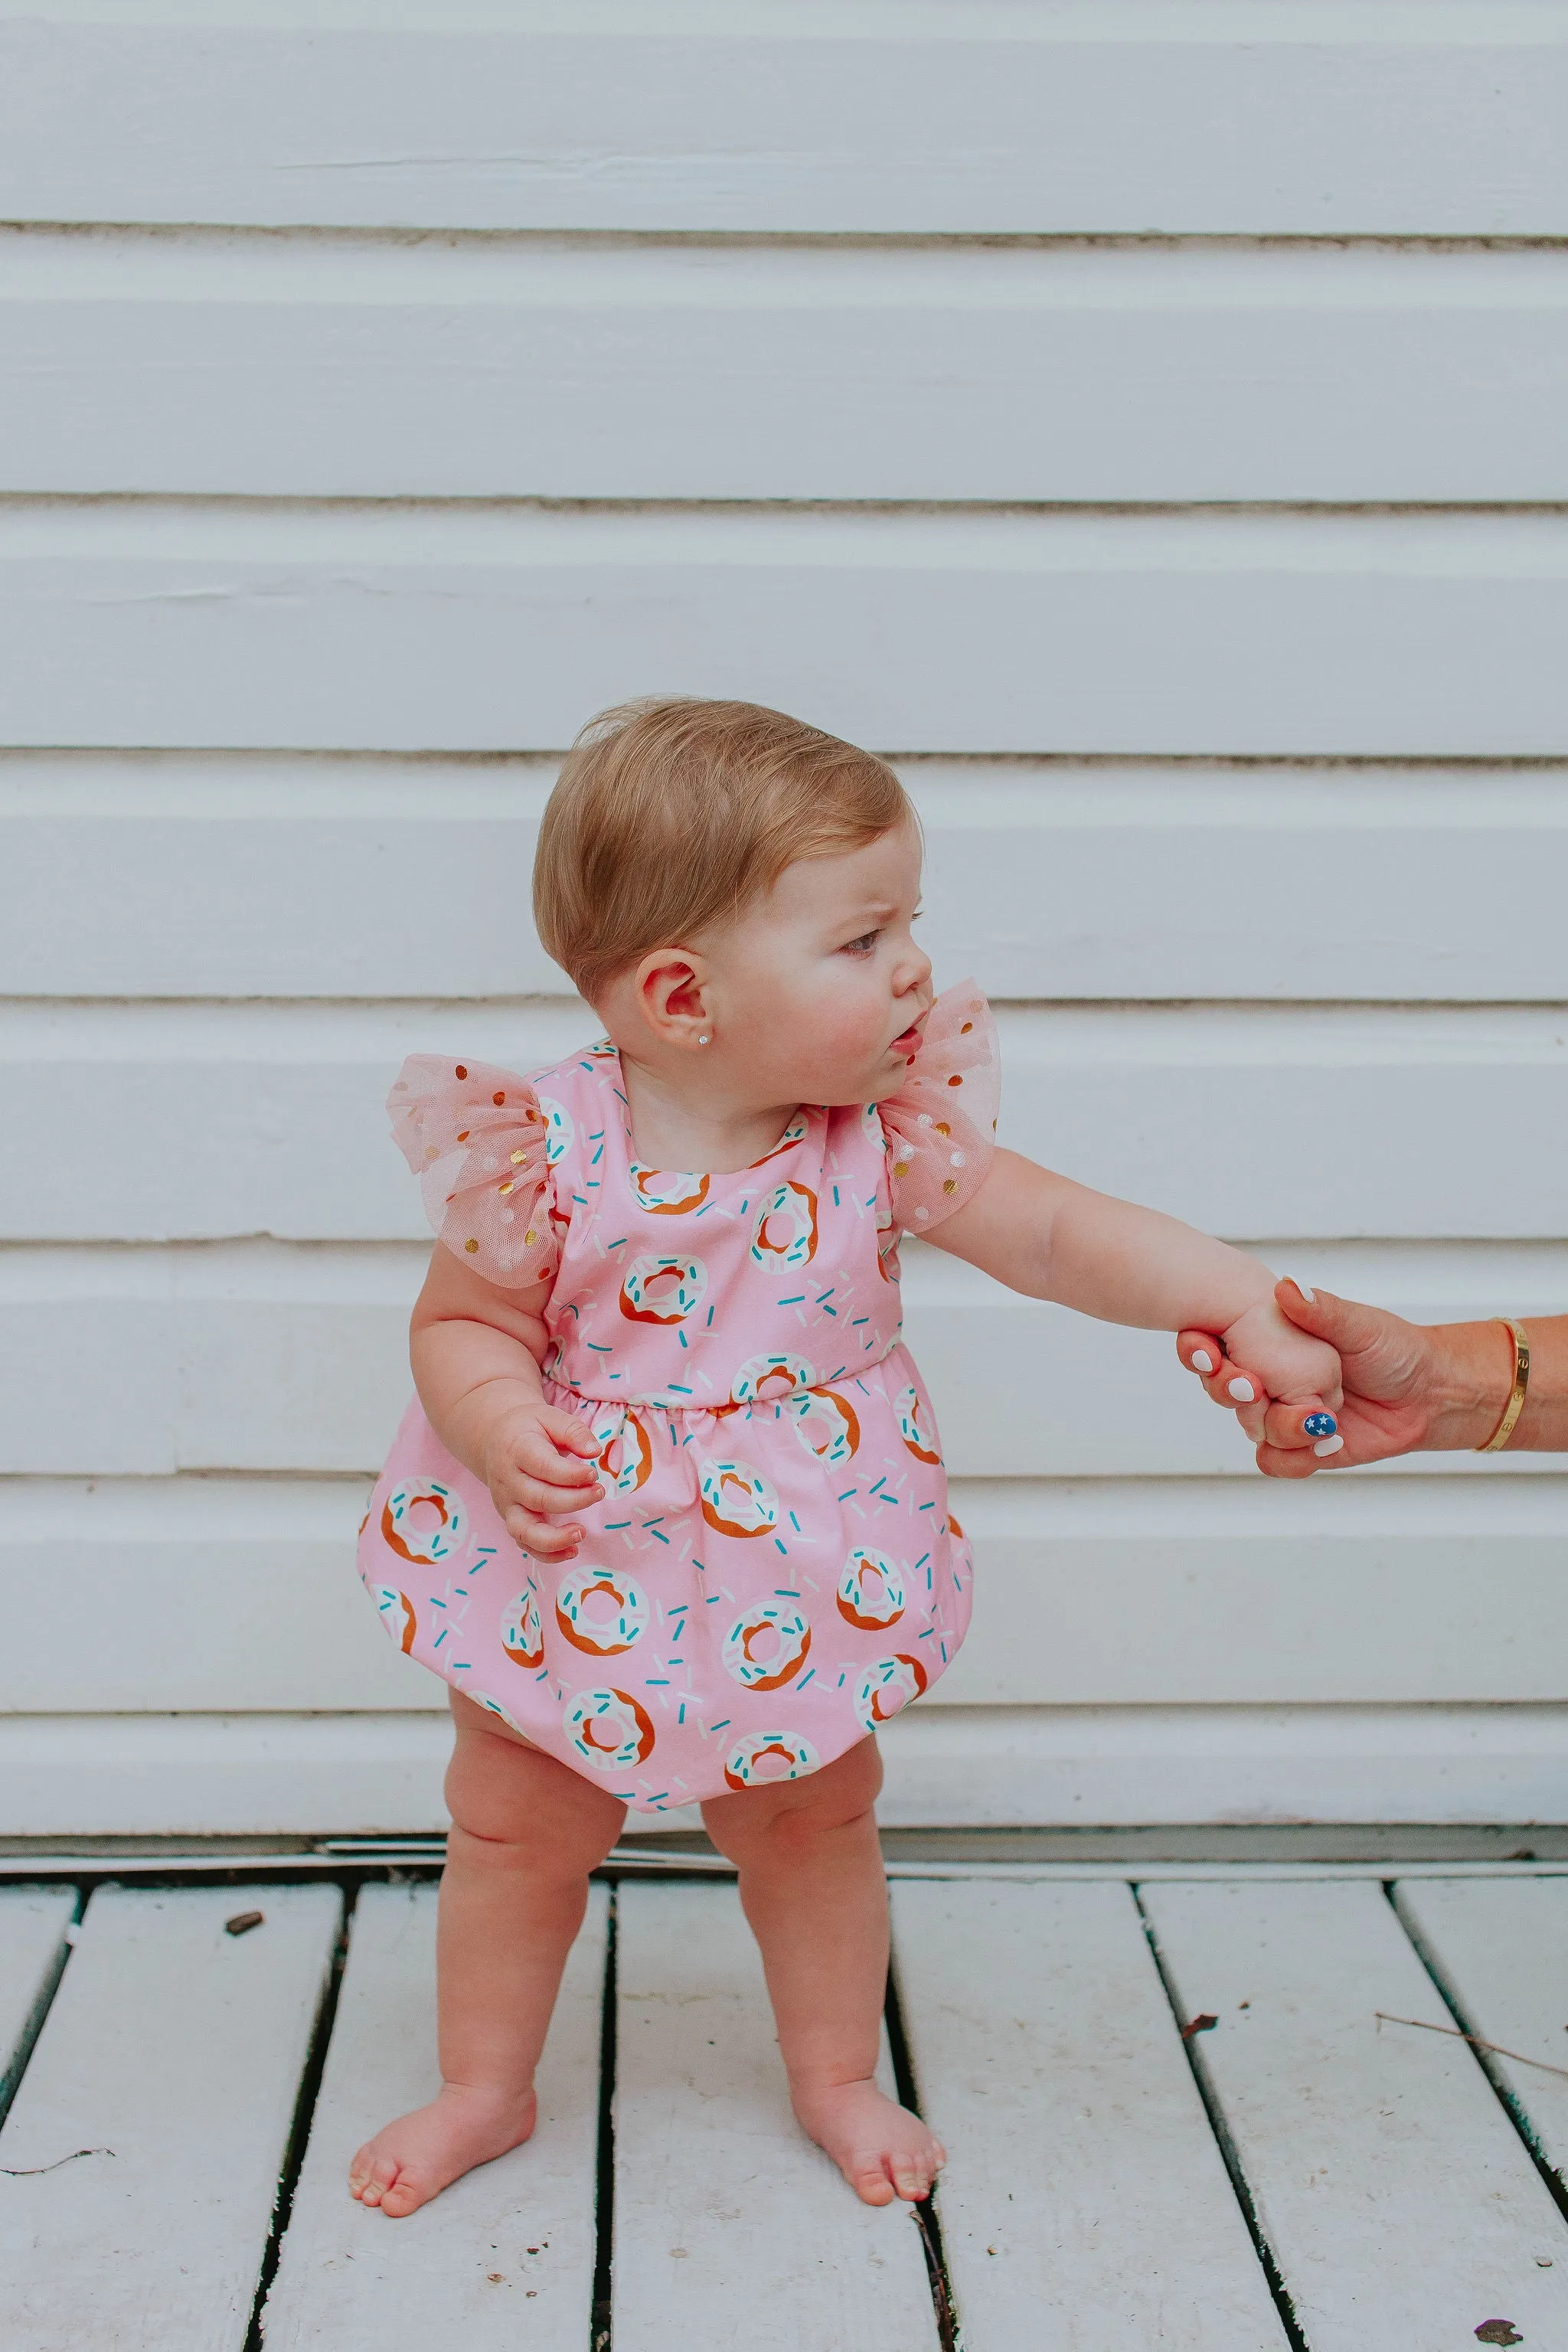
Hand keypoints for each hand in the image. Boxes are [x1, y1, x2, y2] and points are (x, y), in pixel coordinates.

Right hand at [480, 1401, 603, 1555]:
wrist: (496, 1439)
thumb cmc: (529, 1428)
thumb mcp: (550, 1416)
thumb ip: (573, 1431)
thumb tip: (594, 1451)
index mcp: (517, 1450)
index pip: (542, 1466)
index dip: (570, 1474)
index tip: (593, 1472)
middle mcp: (507, 1481)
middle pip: (538, 1498)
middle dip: (573, 1500)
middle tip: (599, 1492)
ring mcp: (506, 1504)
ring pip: (524, 1530)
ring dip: (554, 1538)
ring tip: (581, 1533)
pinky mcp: (511, 1520)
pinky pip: (525, 1544)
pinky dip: (547, 1554)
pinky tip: (572, 1550)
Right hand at [1180, 1279, 1440, 1475]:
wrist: (1431, 1395)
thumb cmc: (1395, 1350)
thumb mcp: (1359, 1324)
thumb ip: (1321, 1311)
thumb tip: (1286, 1288)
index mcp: (1271, 1341)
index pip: (1215, 1344)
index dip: (1197, 1349)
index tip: (1205, 1350)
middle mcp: (1270, 1378)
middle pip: (1223, 1389)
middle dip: (1230, 1389)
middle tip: (1253, 1387)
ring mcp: (1285, 1414)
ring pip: (1251, 1427)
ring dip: (1275, 1425)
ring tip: (1318, 1420)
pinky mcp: (1304, 1448)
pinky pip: (1275, 1461)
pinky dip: (1292, 1457)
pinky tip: (1323, 1443)